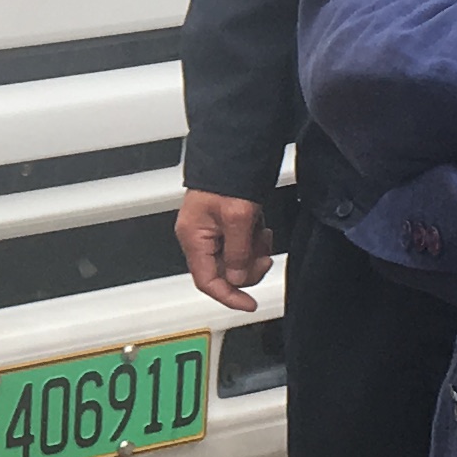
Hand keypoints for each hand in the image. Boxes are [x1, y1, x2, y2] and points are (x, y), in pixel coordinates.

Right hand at [175, 189, 273, 312]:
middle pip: (225, 273)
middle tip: (262, 256)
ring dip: (253, 254)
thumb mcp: (237, 218)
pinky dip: (254, 242)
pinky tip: (259, 227)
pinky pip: (241, 246)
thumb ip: (238, 253)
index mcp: (194, 237)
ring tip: (261, 234)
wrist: (234, 153)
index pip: (207, 281)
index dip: (228, 296)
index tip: (248, 304)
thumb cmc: (227, 178)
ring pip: (236, 261)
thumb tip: (238, 278)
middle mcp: (199, 238)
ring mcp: (213, 232)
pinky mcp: (225, 225)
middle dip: (247, 268)